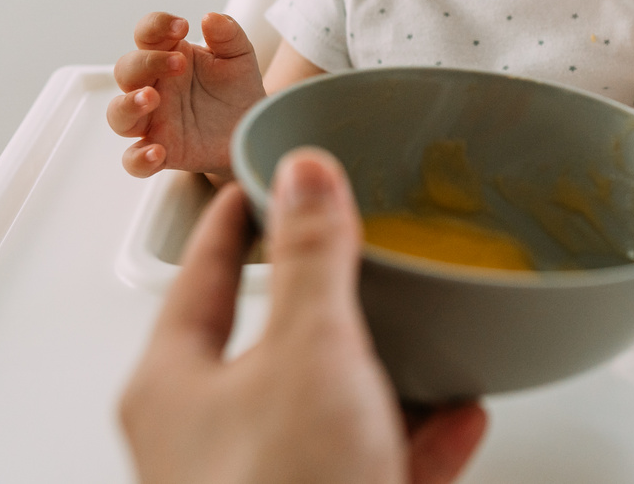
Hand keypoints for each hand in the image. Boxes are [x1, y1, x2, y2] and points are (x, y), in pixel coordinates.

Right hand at [107, 12, 266, 177]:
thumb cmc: (237, 89)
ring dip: (129, 104)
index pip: (146, 34)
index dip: (156, 26)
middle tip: (179, 64)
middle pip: (125, 70)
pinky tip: (156, 152)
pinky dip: (137, 158)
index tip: (183, 26)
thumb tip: (210, 18)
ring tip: (152, 99)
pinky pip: (133, 159)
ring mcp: (154, 120)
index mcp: (168, 56)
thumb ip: (228, 35)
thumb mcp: (239, 57)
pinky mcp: (162, 151)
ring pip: (118, 113)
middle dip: (146, 63)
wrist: (253, 129)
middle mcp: (154, 86)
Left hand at [119, 148, 487, 483]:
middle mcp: (210, 442)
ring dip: (381, 370)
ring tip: (422, 334)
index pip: (201, 275)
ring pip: (324, 410)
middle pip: (265, 345)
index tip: (255, 182)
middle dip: (323, 300)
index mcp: (176, 388)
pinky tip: (457, 419)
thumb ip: (310, 258)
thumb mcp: (307, 352)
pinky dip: (416, 439)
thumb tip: (304, 178)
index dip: (233, 220)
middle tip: (350, 252)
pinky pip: (372, 466)